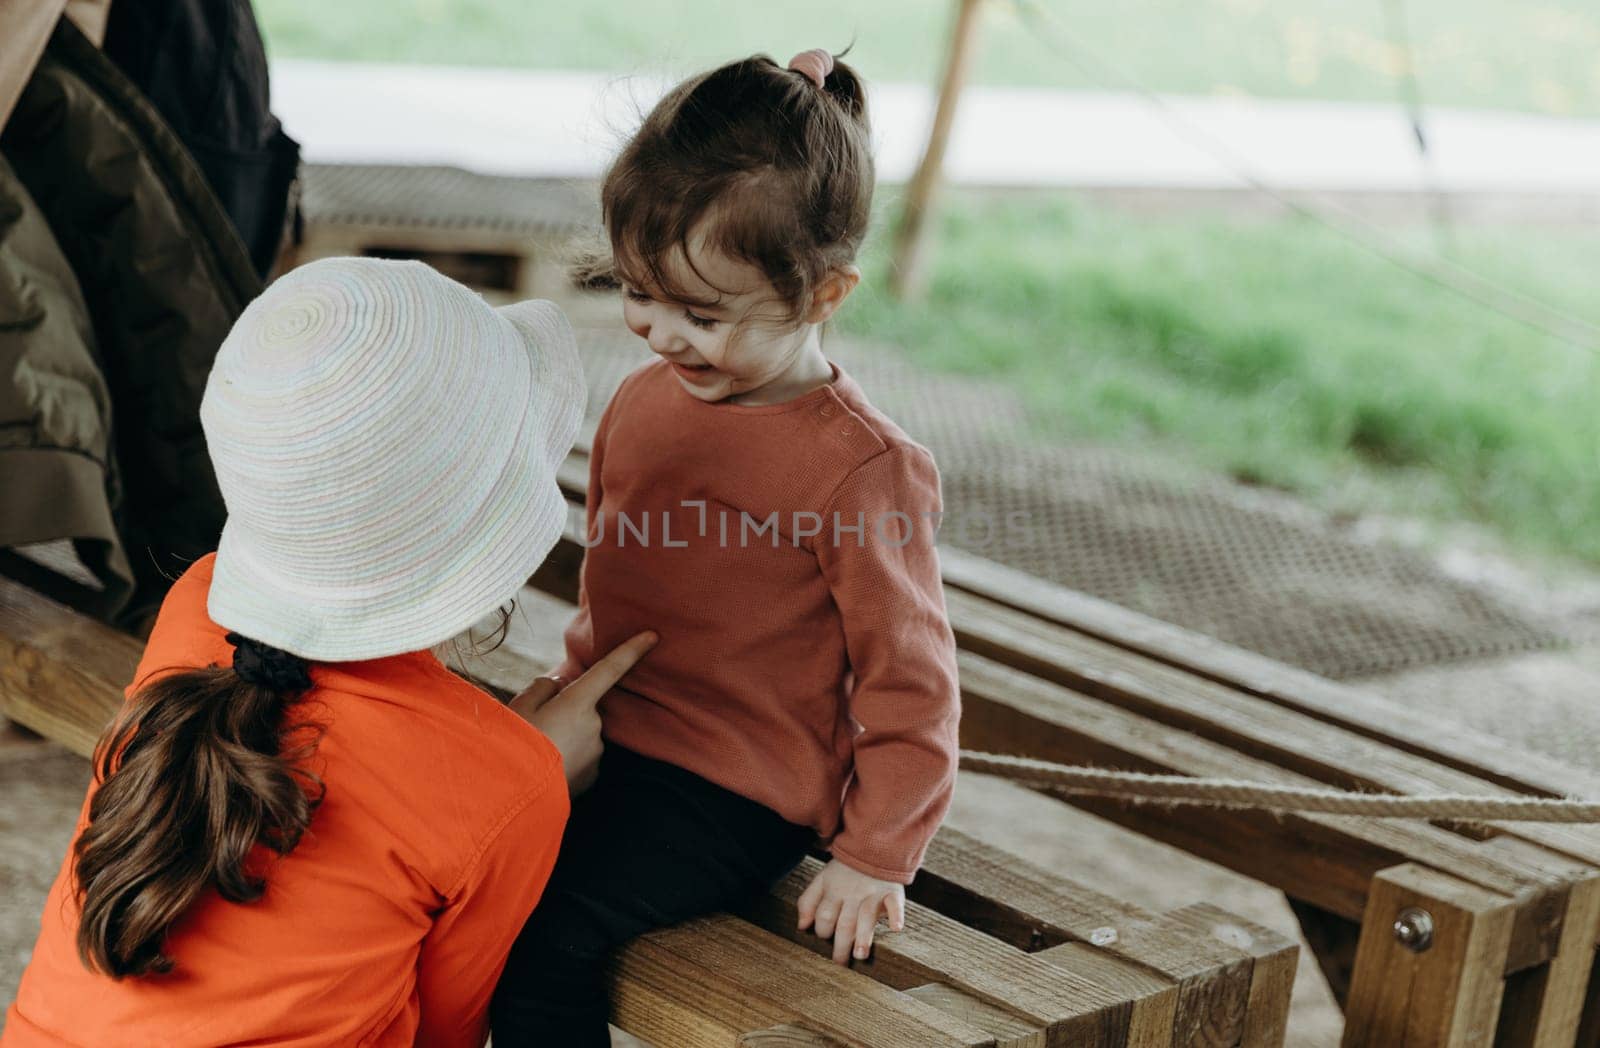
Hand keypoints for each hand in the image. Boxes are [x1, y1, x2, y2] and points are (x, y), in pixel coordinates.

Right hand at [508, 631, 656, 794]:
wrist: (514, 796)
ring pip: (583, 733)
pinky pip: (582, 757)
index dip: (632, 650)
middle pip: (584, 707)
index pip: (610, 670)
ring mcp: (597, 753)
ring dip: (566, 737)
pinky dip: (568, 758)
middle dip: (566, 710)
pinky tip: (547, 767)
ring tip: (537, 751)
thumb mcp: (519, 707)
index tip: (653, 635)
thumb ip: (543, 687)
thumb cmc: (514, 745)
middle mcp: (594, 725)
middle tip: (535, 726)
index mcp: (577, 703)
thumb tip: (560, 684)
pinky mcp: (593, 776)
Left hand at [796, 858, 905, 964]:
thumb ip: (808, 901)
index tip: (826, 942)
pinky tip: (895, 928)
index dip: (822, 931)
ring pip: (867, 916)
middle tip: (841, 964)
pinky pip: (895, 903)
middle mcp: (853, 894)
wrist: (872, 846)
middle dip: (841, 944)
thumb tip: (801, 927)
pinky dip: (896, 915)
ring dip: (864, 936)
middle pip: (844, 922)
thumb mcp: (822, 879)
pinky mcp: (892, 891)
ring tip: (860, 955)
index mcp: (833, 891)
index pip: (824, 915)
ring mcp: (873, 893)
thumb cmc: (845, 871)